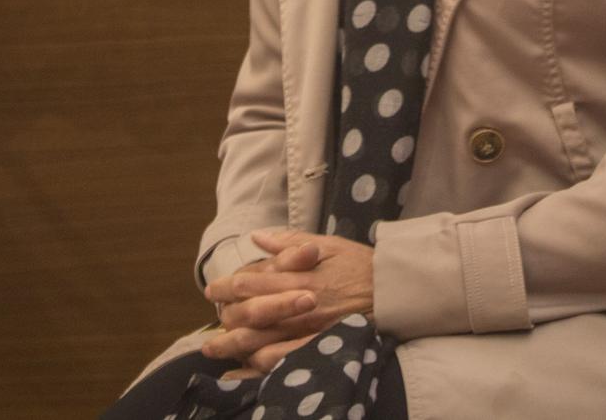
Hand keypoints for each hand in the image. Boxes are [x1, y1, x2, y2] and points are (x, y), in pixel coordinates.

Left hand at [201, 229, 376, 363]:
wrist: (393, 290)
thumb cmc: (360, 264)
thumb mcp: (327, 244)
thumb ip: (290, 243)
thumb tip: (258, 238)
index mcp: (298, 275)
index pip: (251, 282)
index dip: (227, 287)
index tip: (212, 291)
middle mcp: (299, 304)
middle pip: (250, 313)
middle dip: (225, 318)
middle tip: (212, 323)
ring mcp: (308, 329)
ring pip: (261, 339)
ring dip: (234, 344)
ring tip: (215, 349)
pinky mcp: (318, 346)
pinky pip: (284, 358)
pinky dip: (261, 364)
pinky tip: (246, 366)